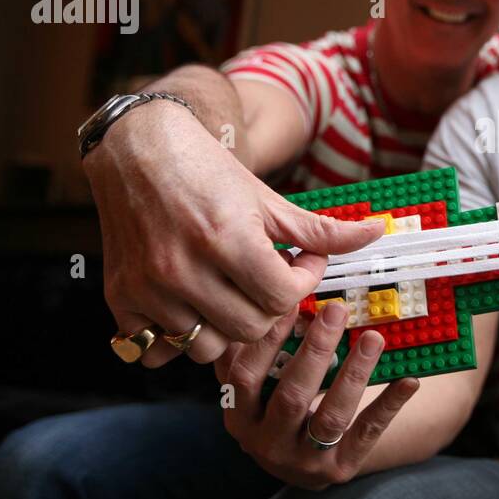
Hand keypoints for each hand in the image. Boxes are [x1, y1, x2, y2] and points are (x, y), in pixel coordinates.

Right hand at [85, 101, 384, 366]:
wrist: (138, 149)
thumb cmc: (208, 171)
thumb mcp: (268, 199)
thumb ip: (321, 229)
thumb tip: (377, 233)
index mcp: (226, 239)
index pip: (282, 297)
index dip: (302, 283)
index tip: (299, 262)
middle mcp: (183, 268)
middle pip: (250, 328)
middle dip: (270, 308)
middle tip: (270, 279)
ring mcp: (147, 287)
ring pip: (206, 347)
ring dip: (226, 329)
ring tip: (232, 294)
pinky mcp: (120, 297)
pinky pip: (156, 350)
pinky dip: (177, 337)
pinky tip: (192, 308)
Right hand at [214, 301, 419, 489]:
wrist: (298, 462)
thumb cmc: (275, 405)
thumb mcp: (254, 383)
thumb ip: (251, 347)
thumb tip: (270, 298)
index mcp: (239, 416)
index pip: (247, 376)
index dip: (268, 340)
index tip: (293, 303)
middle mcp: (266, 444)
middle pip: (292, 396)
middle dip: (316, 350)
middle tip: (338, 310)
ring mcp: (303, 461)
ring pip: (332, 416)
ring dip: (354, 374)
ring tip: (374, 338)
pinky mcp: (339, 468)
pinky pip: (367, 433)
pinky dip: (389, 405)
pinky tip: (408, 380)